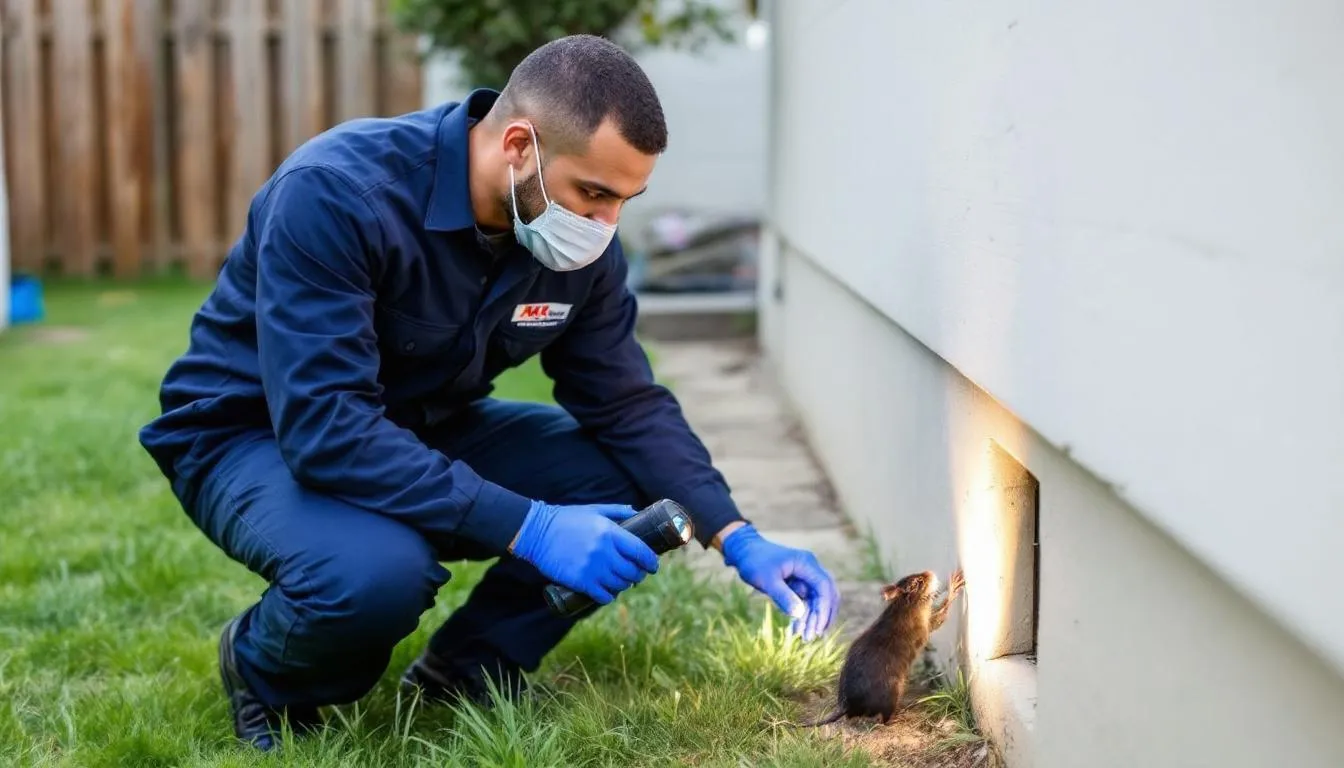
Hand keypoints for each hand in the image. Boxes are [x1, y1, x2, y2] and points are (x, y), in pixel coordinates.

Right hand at [510, 501, 658, 604]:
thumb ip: (617, 512)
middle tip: (638, 574)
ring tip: (623, 582)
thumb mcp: (594, 510)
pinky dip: (609, 596)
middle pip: (632, 571)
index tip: (653, 565)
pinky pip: (603, 596)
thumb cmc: (566, 519)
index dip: (650, 561)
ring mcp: (592, 568)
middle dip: (639, 575)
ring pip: (619, 585)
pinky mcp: (580, 581)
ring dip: (625, 585)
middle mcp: (604, 552)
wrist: (537, 532)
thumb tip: (637, 512)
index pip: (640, 551)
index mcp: (610, 532)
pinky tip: (609, 593)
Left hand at [720, 525, 838, 640]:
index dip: (824, 608)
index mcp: (806, 563)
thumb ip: (783, 596)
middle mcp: (810, 568)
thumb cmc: (754, 561)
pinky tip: (797, 630)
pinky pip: (807, 601)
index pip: (824, 587)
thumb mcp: (767, 580)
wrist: (744, 550)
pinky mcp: (799, 584)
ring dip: (813, 618)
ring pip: (817, 600)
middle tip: (813, 637)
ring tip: (805, 637)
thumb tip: (799, 614)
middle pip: (826, 594)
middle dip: (822, 616)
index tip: (818, 628)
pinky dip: (804, 615)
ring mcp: (806, 576)